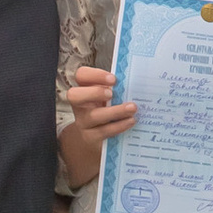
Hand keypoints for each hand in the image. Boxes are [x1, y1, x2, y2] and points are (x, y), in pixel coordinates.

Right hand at [58, 64, 138, 187]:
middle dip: (94, 93)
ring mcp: (83, 121)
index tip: (113, 79)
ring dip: (115, 111)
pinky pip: (103, 131)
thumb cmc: (108, 108)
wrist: (97, 135)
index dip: (95, 75)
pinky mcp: (90, 137)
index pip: (81, 75)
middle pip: (74, 95)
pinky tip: (131, 121)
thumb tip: (138, 82)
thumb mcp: (110, 95)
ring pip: (93, 116)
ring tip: (132, 108)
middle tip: (112, 93)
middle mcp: (80, 104)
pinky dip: (119, 126)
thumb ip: (118, 88)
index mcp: (85, 87)